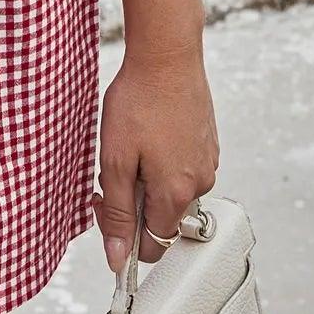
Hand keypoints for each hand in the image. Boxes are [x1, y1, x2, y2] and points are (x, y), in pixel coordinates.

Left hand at [93, 42, 218, 272]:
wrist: (166, 56)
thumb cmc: (138, 102)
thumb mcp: (115, 160)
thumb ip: (118, 212)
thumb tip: (118, 257)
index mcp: (176, 193)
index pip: (154, 245)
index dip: (124, 234)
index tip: (105, 206)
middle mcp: (200, 183)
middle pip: (163, 218)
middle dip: (134, 203)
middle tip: (112, 170)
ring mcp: (208, 162)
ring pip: (171, 192)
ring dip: (147, 180)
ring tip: (131, 145)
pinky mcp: (208, 143)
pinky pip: (182, 168)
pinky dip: (162, 161)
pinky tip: (148, 133)